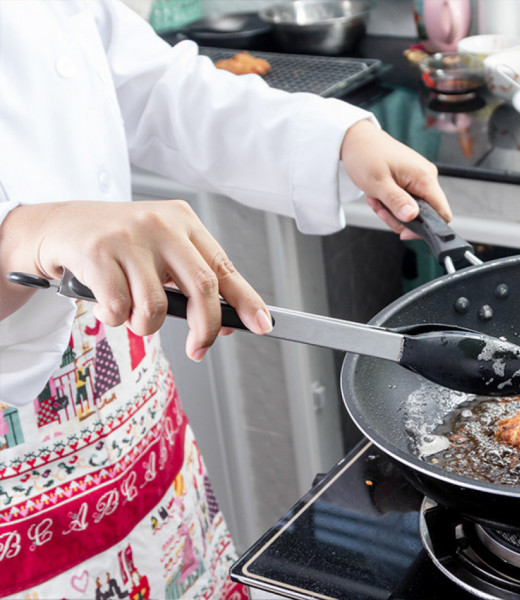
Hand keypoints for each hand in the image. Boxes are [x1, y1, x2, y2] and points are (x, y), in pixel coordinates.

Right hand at [0, 200, 270, 360]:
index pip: (225, 267)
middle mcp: (161, 225)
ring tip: (131, 317)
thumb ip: (190, 280)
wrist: (54, 227)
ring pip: (156, 306)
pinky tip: (105, 307)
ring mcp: (128, 236)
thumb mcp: (160, 251)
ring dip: (146, 326)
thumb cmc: (115, 245)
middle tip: (200, 349)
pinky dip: (114, 320)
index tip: (263, 325)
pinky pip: (119, 308)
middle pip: (202, 286)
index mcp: (184, 222)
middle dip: (204, 328)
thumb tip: (225, 322)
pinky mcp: (96, 251)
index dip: (247, 300)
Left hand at [340, 120, 451, 238]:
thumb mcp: (378, 183)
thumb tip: (412, 217)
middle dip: (401, 219)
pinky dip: (392, 203)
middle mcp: (427, 177)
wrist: (356, 139)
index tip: (404, 231)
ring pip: (414, 210)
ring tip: (376, 199)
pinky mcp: (411, 179)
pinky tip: (379, 195)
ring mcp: (420, 178)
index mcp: (424, 177)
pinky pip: (408, 200)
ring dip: (393, 211)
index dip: (426, 228)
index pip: (442, 213)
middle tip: (381, 210)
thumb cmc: (366, 155)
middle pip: (426, 214)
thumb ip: (397, 201)